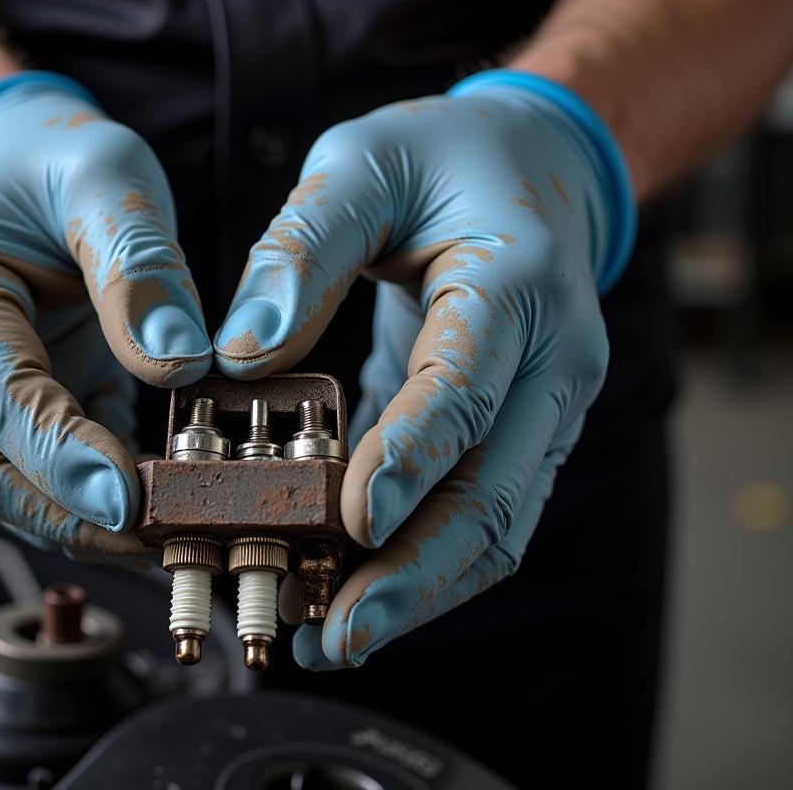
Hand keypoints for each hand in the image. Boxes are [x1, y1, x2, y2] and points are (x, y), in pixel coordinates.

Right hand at [0, 72, 211, 556]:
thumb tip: (177, 360)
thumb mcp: (106, 176)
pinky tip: (153, 511)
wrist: (10, 164)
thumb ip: (138, 264)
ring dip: (79, 520)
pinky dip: (89, 497)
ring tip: (166, 537)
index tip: (131, 499)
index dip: (63, 455)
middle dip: (70, 513)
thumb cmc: (50, 162)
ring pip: (2, 484)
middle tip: (161, 540)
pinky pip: (34, 471)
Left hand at [214, 70, 633, 666]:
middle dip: (420, 568)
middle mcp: (551, 356)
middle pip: (499, 486)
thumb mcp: (362, 165)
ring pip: (500, 518)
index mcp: (515, 280)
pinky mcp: (521, 426)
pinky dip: (427, 555)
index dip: (415, 454)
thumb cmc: (442, 157)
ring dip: (425, 585)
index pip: (469, 382)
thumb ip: (302, 248)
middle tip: (339, 630)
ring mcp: (547, 401)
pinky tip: (359, 585)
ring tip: (338, 634)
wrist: (530, 167)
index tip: (354, 520)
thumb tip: (240, 351)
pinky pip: (483, 505)